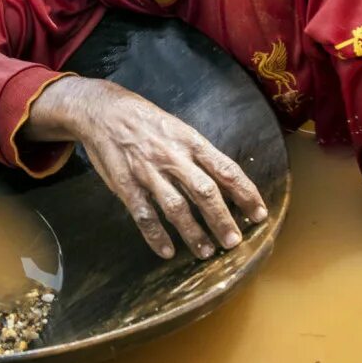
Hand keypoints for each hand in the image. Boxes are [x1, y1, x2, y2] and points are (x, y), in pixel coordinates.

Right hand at [23, 76, 267, 258]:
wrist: (101, 110)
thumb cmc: (144, 120)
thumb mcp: (177, 127)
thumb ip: (197, 153)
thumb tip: (224, 180)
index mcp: (190, 141)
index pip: (226, 169)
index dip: (245, 193)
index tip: (259, 214)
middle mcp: (172, 156)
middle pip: (204, 192)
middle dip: (222, 219)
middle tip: (234, 241)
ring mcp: (148, 172)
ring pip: (176, 207)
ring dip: (193, 233)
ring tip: (206, 251)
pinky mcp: (126, 185)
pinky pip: (144, 215)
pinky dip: (156, 235)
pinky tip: (167, 251)